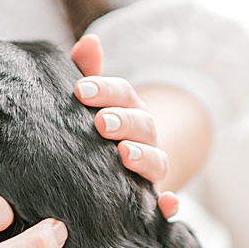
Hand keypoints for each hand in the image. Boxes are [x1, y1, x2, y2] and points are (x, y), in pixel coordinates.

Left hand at [70, 35, 177, 219]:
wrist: (109, 171)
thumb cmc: (92, 130)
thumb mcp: (88, 103)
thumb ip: (87, 73)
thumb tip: (89, 41)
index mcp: (127, 109)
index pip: (122, 94)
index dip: (105, 90)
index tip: (79, 90)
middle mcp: (144, 137)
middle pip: (142, 124)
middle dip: (123, 121)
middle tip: (100, 123)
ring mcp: (150, 167)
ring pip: (156, 159)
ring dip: (143, 155)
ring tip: (124, 154)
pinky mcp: (151, 197)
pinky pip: (165, 202)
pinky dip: (169, 205)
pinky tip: (165, 205)